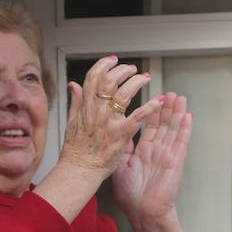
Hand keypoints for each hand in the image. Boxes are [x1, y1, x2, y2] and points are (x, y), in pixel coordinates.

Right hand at [33, 57, 162, 224]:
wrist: (79, 171)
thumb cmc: (76, 150)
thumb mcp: (71, 121)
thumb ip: (75, 101)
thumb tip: (73, 85)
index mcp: (85, 107)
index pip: (92, 77)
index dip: (103, 65)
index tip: (112, 60)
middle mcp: (97, 111)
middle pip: (110, 81)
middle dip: (123, 70)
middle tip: (132, 68)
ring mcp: (109, 122)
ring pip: (124, 94)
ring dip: (137, 82)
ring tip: (145, 78)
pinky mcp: (121, 135)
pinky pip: (138, 117)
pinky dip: (150, 106)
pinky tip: (160, 100)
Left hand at [112, 92, 191, 230]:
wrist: (142, 212)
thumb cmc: (130, 195)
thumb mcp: (121, 167)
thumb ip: (124, 149)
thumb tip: (121, 134)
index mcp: (143, 152)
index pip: (149, 127)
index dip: (153, 112)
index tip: (155, 98)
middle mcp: (157, 151)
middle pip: (163, 125)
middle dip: (167, 108)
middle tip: (170, 93)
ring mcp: (168, 156)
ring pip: (173, 130)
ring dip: (177, 114)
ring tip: (180, 98)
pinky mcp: (176, 162)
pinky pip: (181, 142)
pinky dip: (185, 129)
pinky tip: (188, 116)